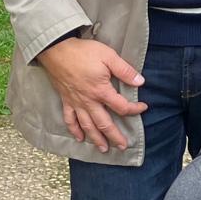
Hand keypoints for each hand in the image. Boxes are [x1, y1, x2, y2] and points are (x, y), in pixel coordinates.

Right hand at [35, 36, 146, 151]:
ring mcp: (76, 103)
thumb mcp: (109, 56)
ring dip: (96, 138)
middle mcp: (88, 101)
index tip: (143, 108)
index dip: (134, 109)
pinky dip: (74, 130)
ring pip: (87, 126)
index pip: (121, 106)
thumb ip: (125, 71)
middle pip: (104, 123)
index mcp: (101, 91)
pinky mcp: (65, 100)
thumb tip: (140, 82)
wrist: (57, 50)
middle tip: (123, 146)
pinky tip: (79, 138)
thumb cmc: (84, 52)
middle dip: (114, 136)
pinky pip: (69, 120)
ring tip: (103, 149)